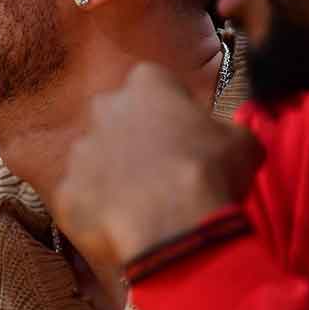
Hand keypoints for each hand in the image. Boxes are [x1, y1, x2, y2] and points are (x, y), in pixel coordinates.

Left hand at [52, 63, 262, 284]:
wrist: (173, 224)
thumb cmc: (211, 173)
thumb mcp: (243, 142)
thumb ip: (225, 130)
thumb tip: (228, 139)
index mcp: (146, 82)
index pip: (155, 84)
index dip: (171, 110)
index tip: (184, 135)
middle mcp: (104, 108)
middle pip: (116, 117)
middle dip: (133, 138)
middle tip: (160, 169)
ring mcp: (80, 150)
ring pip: (95, 159)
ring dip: (114, 175)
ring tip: (143, 204)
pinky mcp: (66, 190)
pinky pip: (82, 198)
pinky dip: (99, 211)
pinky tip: (124, 227)